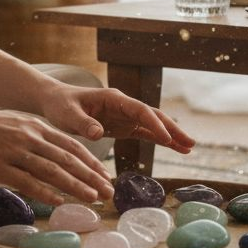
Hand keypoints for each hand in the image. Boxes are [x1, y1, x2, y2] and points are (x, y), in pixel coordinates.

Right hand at [0, 100, 115, 205]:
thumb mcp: (15, 125)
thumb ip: (35, 139)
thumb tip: (55, 158)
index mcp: (35, 126)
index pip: (71, 145)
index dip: (91, 162)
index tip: (106, 176)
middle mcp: (29, 137)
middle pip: (68, 159)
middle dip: (92, 177)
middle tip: (109, 192)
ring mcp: (14, 152)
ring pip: (52, 171)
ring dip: (75, 186)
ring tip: (93, 198)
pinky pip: (26, 181)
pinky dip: (45, 192)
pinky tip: (59, 201)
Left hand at [39, 83, 195, 154]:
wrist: (56, 102)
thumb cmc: (61, 105)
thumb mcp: (67, 114)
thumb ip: (83, 124)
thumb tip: (98, 133)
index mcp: (113, 99)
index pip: (140, 110)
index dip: (154, 123)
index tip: (166, 138)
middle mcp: (124, 106)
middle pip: (153, 116)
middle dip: (172, 129)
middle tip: (190, 143)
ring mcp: (125, 116)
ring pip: (153, 125)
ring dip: (171, 135)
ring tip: (190, 148)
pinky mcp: (123, 126)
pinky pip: (145, 133)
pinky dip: (160, 140)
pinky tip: (174, 148)